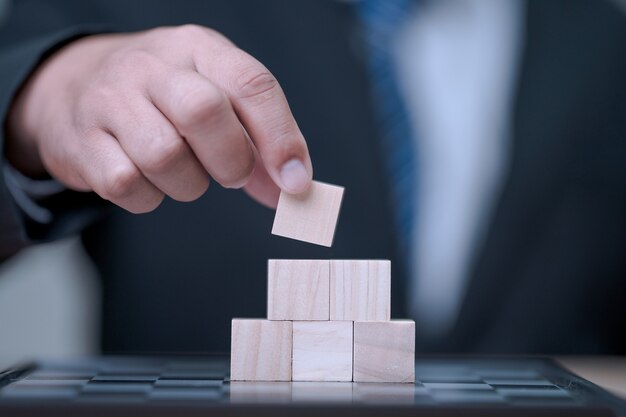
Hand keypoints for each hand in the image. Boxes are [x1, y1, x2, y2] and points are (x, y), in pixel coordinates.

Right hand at [5, 25, 312, 211]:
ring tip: (183, 173)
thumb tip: (294, 190)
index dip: (281, 138)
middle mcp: (152, 66)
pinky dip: (148, 197)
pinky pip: (126, 183)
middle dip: (231, 160)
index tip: (296, 183)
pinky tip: (147, 180)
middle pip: (204, 112)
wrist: (76, 87)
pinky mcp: (81, 140)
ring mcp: (111, 100)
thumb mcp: (216, 98)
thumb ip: (258, 142)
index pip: (251, 84)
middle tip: (232, 175)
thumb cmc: (164, 98)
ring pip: (164, 155)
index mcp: (199, 49)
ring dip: (188, 184)